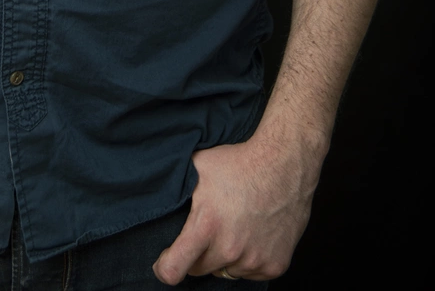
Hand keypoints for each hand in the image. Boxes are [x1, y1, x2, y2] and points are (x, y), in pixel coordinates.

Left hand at [152, 131, 320, 283]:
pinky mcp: (275, 265)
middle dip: (197, 254)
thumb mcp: (199, 164)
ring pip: (226, 271)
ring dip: (224, 256)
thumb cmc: (239, 161)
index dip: (164, 268)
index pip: (174, 269)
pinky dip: (248, 260)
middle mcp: (230, 249)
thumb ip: (176, 182)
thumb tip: (150, 183)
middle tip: (206, 230)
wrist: (284, 164)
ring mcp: (254, 260)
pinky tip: (252, 234)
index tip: (164, 261)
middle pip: (199, 269)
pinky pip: (251, 273)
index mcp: (206, 226)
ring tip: (233, 227)